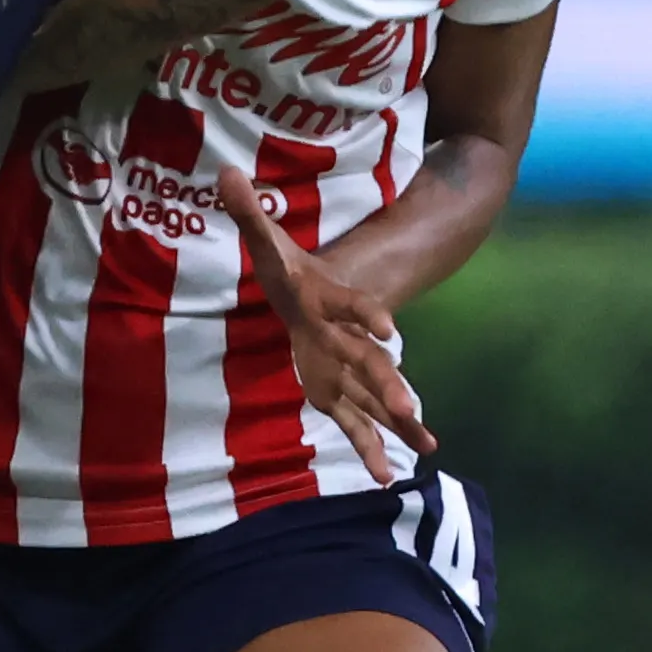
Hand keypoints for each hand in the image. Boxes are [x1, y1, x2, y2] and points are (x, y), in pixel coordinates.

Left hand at [217, 168, 432, 483]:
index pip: (353, 305)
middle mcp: (345, 338)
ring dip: (396, 422)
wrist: (311, 288)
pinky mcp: (336, 391)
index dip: (369, 314)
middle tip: (409, 407)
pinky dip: (372, 449)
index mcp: (329, 302)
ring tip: (426, 448)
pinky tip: (389, 478)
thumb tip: (224, 173)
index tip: (388, 330)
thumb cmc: (288, 268)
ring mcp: (346, 368)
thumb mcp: (267, 242)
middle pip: (370, 363)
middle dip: (389, 385)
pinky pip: (357, 423)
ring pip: (374, 398)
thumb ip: (249, 212)